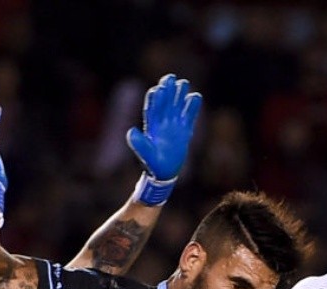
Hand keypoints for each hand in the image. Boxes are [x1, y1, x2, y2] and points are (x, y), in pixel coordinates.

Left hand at [127, 73, 201, 204]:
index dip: (156, 98)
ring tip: (184, 83)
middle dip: (167, 91)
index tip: (159, 87)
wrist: (164, 173)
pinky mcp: (184, 131)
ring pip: (177, 107)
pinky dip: (192, 107)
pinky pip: (189, 117)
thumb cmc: (153, 165)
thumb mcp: (146, 155)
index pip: (153, 108)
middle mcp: (162, 123)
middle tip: (171, 77)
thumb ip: (139, 143)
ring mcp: (174, 126)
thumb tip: (130, 132)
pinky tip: (196, 97)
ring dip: (179, 95)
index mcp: (152, 126)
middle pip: (165, 103)